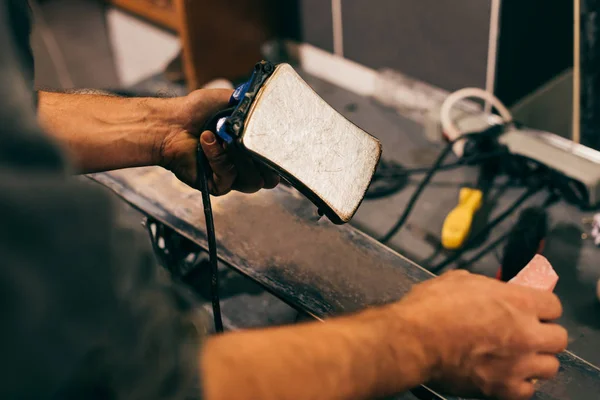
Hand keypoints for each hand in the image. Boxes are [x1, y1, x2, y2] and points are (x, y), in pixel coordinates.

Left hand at [159, 89, 279, 194]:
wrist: (170, 123)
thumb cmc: (195, 111)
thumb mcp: (229, 99)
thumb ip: (252, 101)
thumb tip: (269, 98)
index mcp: (251, 146)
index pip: (276, 160)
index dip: (280, 155)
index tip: (279, 142)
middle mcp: (244, 164)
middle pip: (270, 178)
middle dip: (266, 161)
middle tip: (254, 143)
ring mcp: (231, 176)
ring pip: (254, 182)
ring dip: (241, 159)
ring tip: (224, 138)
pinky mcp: (217, 185)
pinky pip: (228, 178)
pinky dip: (218, 157)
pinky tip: (207, 140)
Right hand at [396, 270, 566, 399]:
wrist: (414, 340)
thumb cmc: (431, 306)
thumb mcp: (459, 280)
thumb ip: (485, 287)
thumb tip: (489, 292)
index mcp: (518, 301)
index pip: (554, 305)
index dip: (541, 307)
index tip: (530, 309)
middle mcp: (526, 333)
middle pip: (559, 338)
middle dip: (543, 334)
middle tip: (525, 333)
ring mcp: (518, 363)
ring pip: (549, 367)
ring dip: (535, 360)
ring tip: (515, 357)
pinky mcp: (503, 388)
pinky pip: (527, 390)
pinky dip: (518, 383)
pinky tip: (503, 374)